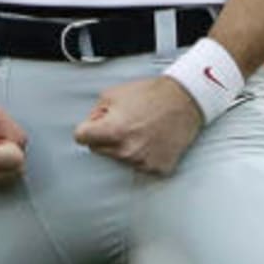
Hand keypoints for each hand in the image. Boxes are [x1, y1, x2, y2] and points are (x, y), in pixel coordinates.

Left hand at [73, 76, 201, 175]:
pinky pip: (140, 164)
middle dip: (105, 137)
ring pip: (119, 158)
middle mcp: (127, 150)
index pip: (81, 138)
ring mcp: (143, 162)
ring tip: (140, 128)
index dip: (85, 129)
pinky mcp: (158, 169)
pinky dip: (142, 154)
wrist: (183, 101)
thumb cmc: (150, 95)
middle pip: (99, 150)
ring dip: (124, 146)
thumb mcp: (113, 94)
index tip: (90, 128)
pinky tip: (151, 139)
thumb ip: (96, 112)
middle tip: (122, 123)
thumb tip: (90, 126)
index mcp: (113, 130)